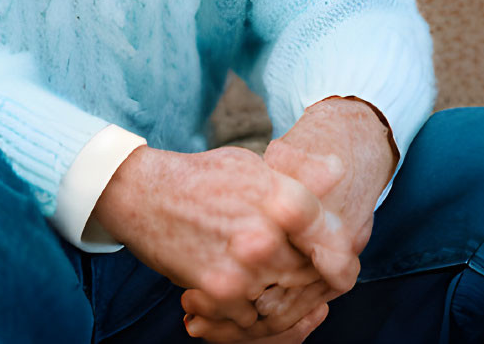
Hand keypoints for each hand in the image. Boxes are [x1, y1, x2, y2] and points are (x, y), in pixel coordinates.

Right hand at [184, 98, 396, 339]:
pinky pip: (249, 317)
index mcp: (282, 198)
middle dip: (305, 283)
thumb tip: (339, 169)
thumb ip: (298, 178)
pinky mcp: (219, 290)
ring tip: (256, 284)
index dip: (341, 259)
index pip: (333, 241)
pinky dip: (242, 312)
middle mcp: (267, 234)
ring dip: (272, 300)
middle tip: (288, 279)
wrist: (143, 194)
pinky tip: (232, 291)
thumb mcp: (253, 165)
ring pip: (280, 301)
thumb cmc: (201, 178)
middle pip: (309, 276)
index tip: (336, 269)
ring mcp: (244, 266)